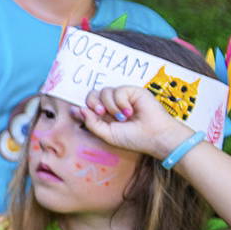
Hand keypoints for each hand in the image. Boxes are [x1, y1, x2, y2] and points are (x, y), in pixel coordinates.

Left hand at [79, 86, 196, 157]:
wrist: (155, 136)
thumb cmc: (134, 138)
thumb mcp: (108, 135)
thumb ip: (92, 123)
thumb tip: (79, 109)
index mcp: (105, 116)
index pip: (88, 106)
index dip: (81, 107)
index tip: (74, 111)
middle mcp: (112, 105)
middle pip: (92, 95)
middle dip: (93, 103)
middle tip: (102, 113)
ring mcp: (122, 98)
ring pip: (104, 92)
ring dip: (110, 106)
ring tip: (123, 117)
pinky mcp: (132, 91)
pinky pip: (117, 90)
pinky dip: (121, 102)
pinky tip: (130, 111)